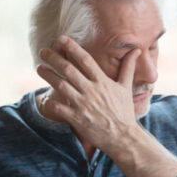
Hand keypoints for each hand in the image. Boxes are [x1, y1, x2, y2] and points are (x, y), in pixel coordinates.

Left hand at [36, 35, 141, 153]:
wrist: (123, 137)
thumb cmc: (124, 112)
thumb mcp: (126, 88)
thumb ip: (128, 68)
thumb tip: (136, 50)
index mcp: (102, 81)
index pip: (85, 60)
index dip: (72, 47)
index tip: (61, 39)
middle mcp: (91, 90)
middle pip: (68, 69)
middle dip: (53, 58)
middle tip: (43, 51)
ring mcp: (83, 104)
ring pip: (61, 85)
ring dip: (48, 75)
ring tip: (39, 68)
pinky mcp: (77, 118)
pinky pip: (58, 107)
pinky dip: (50, 101)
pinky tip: (44, 97)